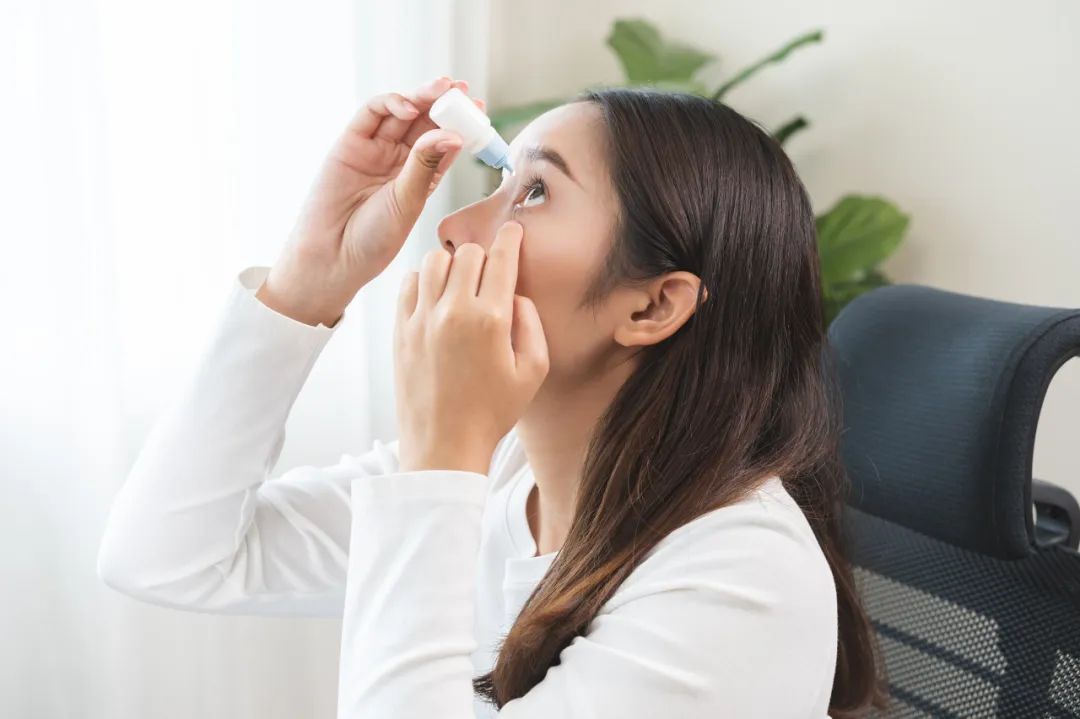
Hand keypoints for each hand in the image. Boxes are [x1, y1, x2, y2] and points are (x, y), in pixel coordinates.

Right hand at [256, 76, 486, 326]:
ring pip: (401, 112)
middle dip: (444, 101)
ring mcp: (375, 149)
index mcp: (421, 176)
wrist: (332, 255)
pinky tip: (409, 107)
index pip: (445, 141)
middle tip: (461, 89)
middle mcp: (399, 160)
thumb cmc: (374, 239)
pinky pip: (372, 113)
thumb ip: (426, 166)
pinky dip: (391, 103)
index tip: (480, 111)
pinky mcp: (350, 142)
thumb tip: (452, 135)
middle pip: (425, 121)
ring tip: (440, 89)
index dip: (462, 124)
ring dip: (422, 97)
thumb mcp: (409, 201)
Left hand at [393, 221, 549, 473]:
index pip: (501, 258)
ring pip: (435, 260)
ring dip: (452, 264)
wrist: (443, 446)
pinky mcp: (400, 330)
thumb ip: (532, 325)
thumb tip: (515, 296)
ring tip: (460, 283)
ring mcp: (422, 319)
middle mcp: (454, 312)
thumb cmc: (491, 414)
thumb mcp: (533, 373)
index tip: (513, 231)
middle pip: (468, 253)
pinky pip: (409, 283)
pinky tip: (435, 298)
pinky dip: (424, 281)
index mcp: (491, 320)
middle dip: (484, 255)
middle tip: (489, 270)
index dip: (510, 238)